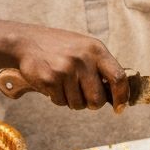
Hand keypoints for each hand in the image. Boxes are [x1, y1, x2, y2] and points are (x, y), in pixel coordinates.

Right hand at [13, 26, 128, 111]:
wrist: (27, 41)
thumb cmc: (61, 49)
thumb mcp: (85, 49)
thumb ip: (101, 68)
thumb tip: (119, 95)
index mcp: (97, 50)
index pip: (119, 77)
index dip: (122, 96)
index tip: (120, 107)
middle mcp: (84, 58)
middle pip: (98, 99)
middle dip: (91, 104)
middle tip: (84, 97)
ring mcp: (66, 69)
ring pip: (78, 104)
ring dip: (72, 101)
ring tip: (64, 85)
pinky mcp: (50, 79)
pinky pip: (61, 102)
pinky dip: (57, 98)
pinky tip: (53, 84)